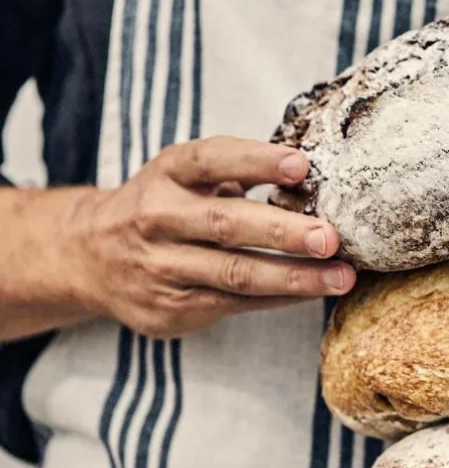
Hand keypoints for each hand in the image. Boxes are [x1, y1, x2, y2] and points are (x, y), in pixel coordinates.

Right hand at [63, 137, 353, 338]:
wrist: (88, 256)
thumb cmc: (161, 206)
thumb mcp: (183, 176)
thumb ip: (236, 173)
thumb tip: (315, 177)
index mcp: (168, 173)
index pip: (212, 159)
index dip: (257, 161)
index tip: (301, 165)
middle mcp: (159, 217)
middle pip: (227, 224)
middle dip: (284, 232)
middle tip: (331, 237)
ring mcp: (163, 267)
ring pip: (236, 274)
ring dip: (295, 276)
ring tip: (341, 276)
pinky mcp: (171, 307)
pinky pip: (236, 303)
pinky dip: (279, 298)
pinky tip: (313, 292)